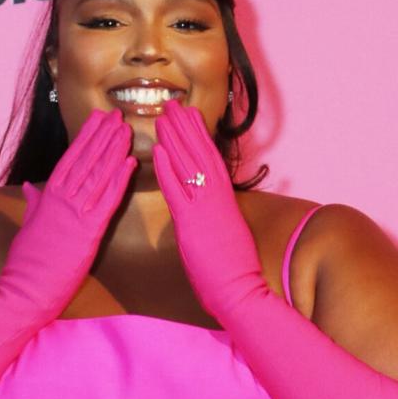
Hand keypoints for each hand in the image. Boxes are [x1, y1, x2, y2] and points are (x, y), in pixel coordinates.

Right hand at [0, 108, 137, 314]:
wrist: (26, 288)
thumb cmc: (26, 262)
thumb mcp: (28, 226)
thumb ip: (33, 203)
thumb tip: (29, 186)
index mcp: (48, 197)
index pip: (70, 158)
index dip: (86, 137)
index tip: (97, 119)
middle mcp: (62, 200)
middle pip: (86, 160)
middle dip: (103, 136)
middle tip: (117, 115)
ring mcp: (75, 214)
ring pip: (98, 175)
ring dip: (114, 150)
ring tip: (126, 130)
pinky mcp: (88, 231)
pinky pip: (108, 201)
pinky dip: (120, 180)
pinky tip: (130, 163)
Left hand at [152, 96, 266, 318]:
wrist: (240, 293)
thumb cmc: (234, 275)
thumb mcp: (226, 240)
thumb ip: (214, 223)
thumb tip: (204, 219)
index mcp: (225, 203)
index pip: (210, 162)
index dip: (199, 137)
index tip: (190, 117)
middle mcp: (217, 200)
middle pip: (199, 155)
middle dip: (185, 128)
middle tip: (173, 105)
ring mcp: (205, 209)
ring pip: (189, 165)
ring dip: (175, 138)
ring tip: (164, 115)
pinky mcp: (193, 223)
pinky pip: (177, 190)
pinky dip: (167, 169)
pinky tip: (157, 150)